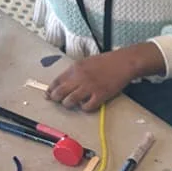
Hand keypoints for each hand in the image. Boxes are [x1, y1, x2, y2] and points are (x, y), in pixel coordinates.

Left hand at [46, 42, 164, 110]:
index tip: (48, 95)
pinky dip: (84, 108)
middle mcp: (80, 78)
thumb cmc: (106, 62)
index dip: (50, 89)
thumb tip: (66, 83)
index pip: (57, 81)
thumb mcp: (86, 62)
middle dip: (56, 98)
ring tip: (72, 104)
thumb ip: (75, 72)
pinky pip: (87, 107)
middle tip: (57, 101)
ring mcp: (90, 87)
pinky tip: (86, 105)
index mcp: (75, 68)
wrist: (123, 63)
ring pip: (71, 101)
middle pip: (60, 92)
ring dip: (68, 104)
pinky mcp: (100, 95)